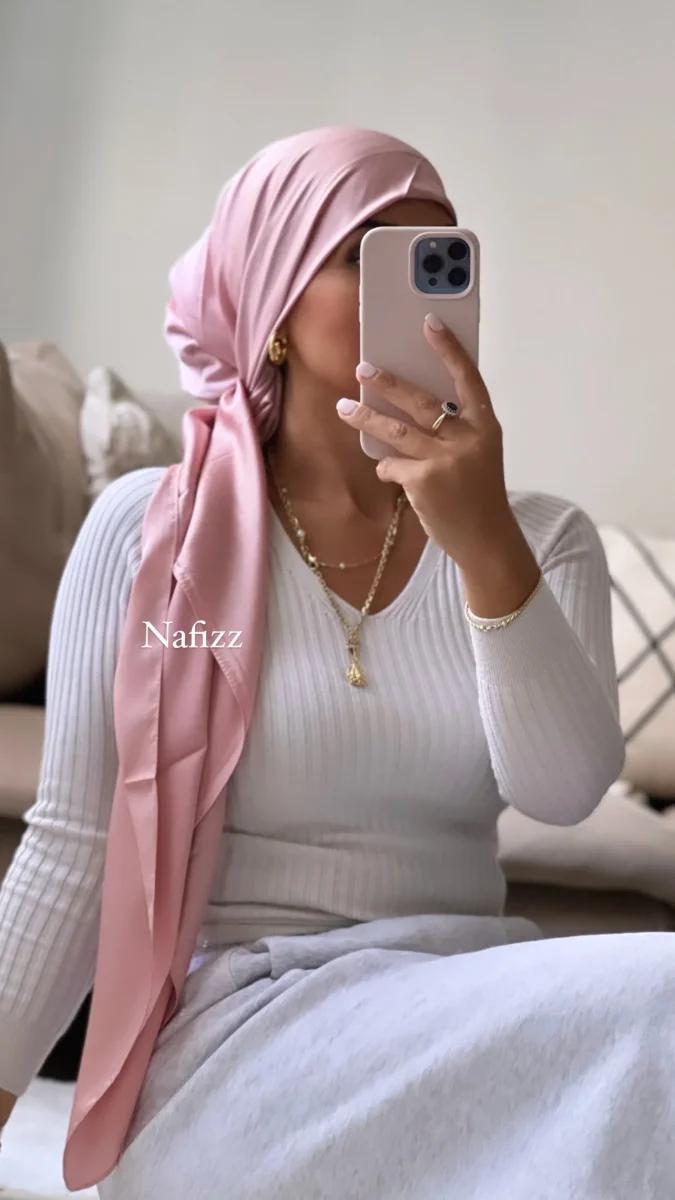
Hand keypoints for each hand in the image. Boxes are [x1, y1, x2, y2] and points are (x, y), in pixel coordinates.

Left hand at [337, 314, 541, 616]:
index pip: (468, 377)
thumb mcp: (478, 456)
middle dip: (387, 384)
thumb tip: (408, 407)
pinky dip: (387, 468)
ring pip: (395, 430)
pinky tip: (392, 475)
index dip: (449, 349)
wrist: (486, 540)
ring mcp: (446, 459)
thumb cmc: (478, 496)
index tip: (429, 323)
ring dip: (365, 419)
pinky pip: (391, 465)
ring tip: (344, 408)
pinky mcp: (424, 481)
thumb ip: (454, 430)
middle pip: (421, 401)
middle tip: (363, 370)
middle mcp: (468, 438)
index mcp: (486, 426)